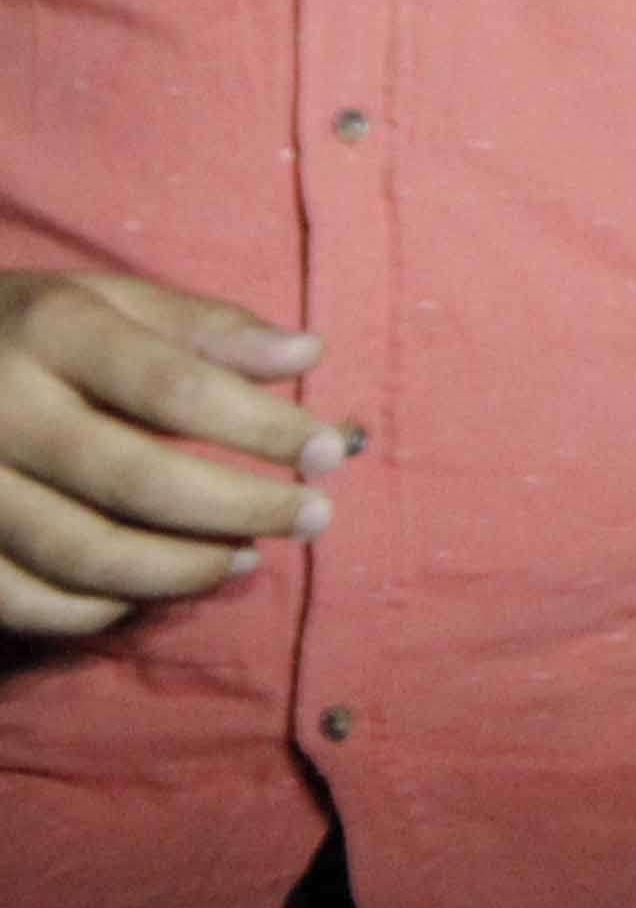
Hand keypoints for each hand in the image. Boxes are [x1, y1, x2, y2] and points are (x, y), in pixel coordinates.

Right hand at [0, 269, 336, 638]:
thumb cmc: (25, 330)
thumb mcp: (107, 300)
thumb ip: (205, 329)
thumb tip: (307, 352)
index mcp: (51, 331)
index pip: (178, 390)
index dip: (264, 428)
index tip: (331, 450)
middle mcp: (1, 409)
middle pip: (140, 481)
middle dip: (242, 508)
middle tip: (314, 517)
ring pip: (86, 554)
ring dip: (183, 569)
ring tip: (244, 556)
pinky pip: (25, 599)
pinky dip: (98, 607)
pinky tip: (151, 588)